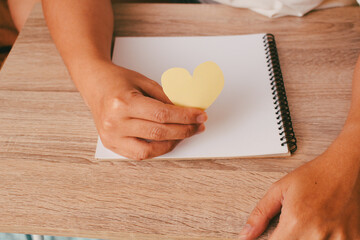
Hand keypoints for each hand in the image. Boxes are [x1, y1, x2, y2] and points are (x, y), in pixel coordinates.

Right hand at [79, 61, 206, 159]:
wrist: (95, 84)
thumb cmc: (117, 81)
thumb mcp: (144, 82)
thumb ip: (165, 97)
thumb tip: (187, 110)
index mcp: (123, 103)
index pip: (162, 115)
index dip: (185, 117)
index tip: (200, 115)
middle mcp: (115, 122)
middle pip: (159, 132)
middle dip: (184, 130)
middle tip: (198, 125)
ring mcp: (111, 136)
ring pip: (150, 149)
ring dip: (172, 142)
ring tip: (184, 133)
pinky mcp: (111, 144)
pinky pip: (139, 154)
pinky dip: (157, 149)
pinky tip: (167, 140)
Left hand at [239, 144, 359, 238]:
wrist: (344, 169)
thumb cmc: (314, 176)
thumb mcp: (279, 190)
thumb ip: (260, 214)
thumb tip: (245, 235)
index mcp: (296, 222)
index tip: (275, 234)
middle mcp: (316, 234)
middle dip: (288, 237)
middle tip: (294, 224)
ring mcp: (338, 239)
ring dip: (304, 238)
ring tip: (309, 222)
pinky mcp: (352, 239)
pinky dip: (324, 238)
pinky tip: (322, 227)